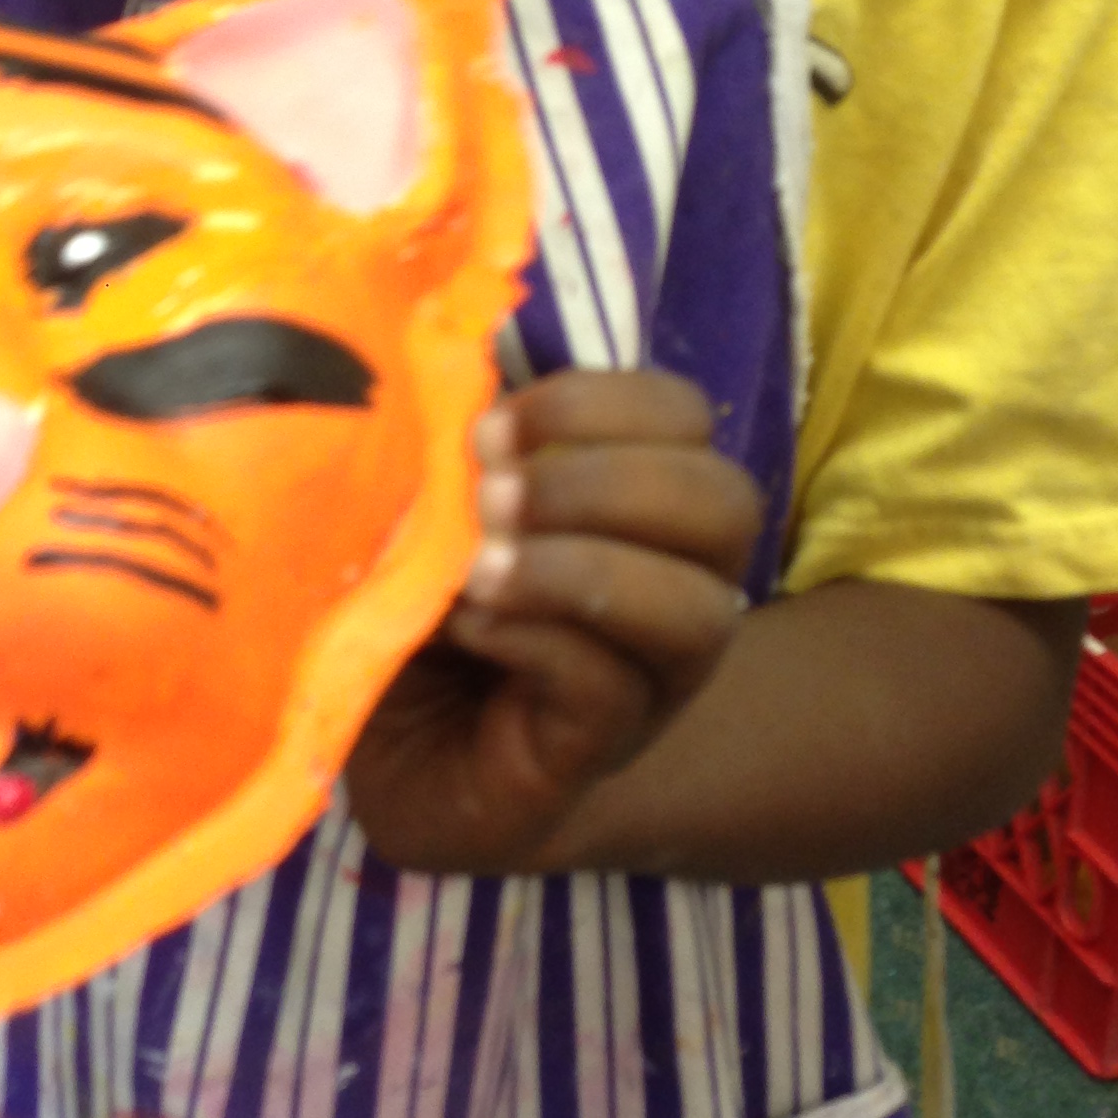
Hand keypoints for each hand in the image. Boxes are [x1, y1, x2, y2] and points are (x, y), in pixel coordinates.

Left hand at [343, 367, 760, 877]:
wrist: (393, 752)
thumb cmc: (418, 606)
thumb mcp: (430, 506)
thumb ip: (454, 445)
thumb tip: (442, 365)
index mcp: (637, 505)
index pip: (684, 418)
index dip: (603, 403)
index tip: (495, 423)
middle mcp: (673, 586)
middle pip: (724, 505)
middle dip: (606, 480)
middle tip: (491, 489)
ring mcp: (648, 679)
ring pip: (695, 610)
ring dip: (582, 566)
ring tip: (480, 563)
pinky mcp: (594, 750)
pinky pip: (609, 689)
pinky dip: (534, 640)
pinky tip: (468, 623)